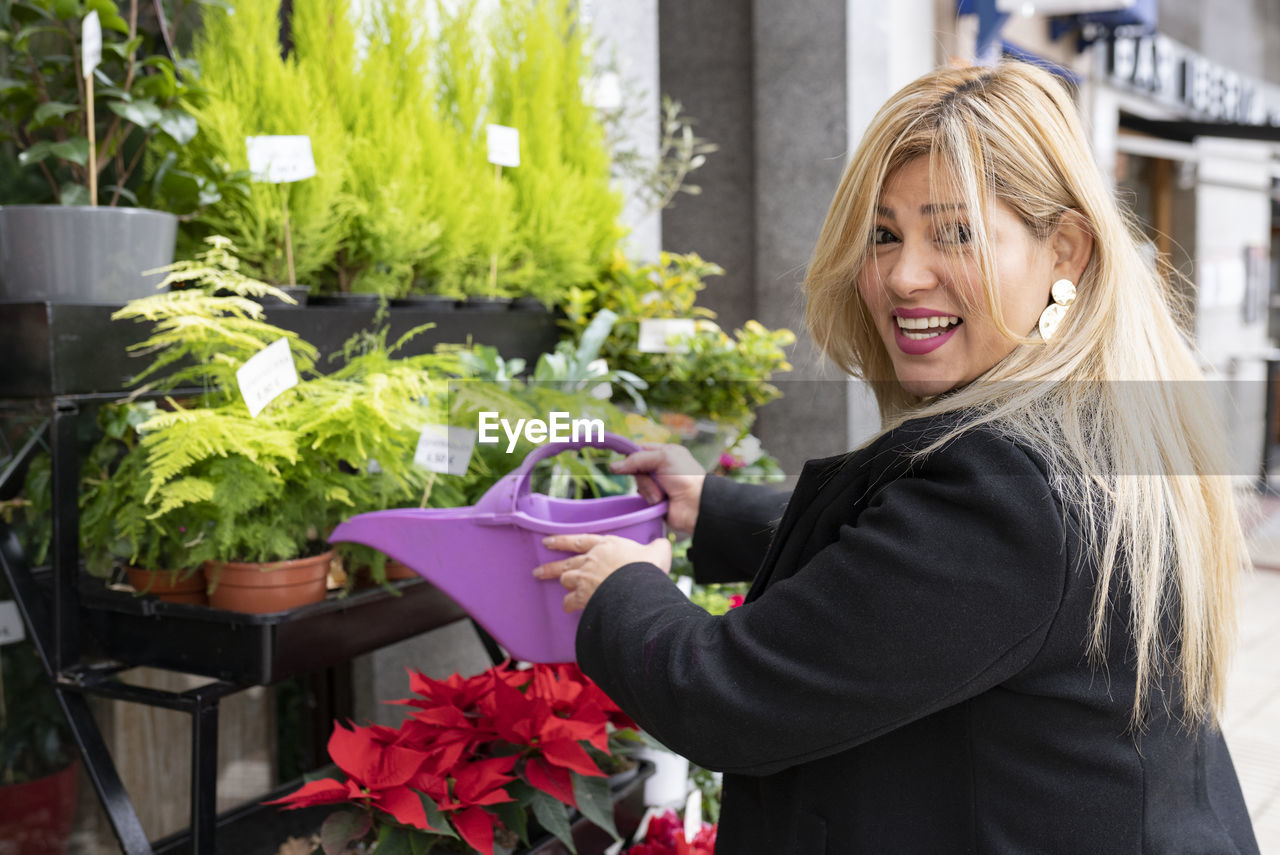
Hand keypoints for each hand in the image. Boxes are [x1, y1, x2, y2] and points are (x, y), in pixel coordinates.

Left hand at [534, 534, 671, 612]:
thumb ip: (657, 546)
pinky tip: (571, 609)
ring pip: (565, 581)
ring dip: (565, 586)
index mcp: (605, 545)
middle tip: (538, 571)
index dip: (561, 541)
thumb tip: (663, 543)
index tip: (547, 542)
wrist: (639, 587)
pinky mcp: (585, 597)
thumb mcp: (658, 551)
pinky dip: (570, 605)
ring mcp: (585, 579)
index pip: (578, 540)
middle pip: (564, 563)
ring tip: (564, 592)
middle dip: (550, 568)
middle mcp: (590, 560)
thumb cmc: (647, 568)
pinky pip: (570, 602)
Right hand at [610, 443, 704, 534]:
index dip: (630, 454)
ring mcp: (656, 484)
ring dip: (648, 489)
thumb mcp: (663, 458)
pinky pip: (641, 497)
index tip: (619, 456)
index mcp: (665, 453)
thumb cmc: (685, 477)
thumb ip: (637, 459)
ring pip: (638, 483)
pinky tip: (660, 501)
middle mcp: (660, 467)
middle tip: (656, 479)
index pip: (639, 449)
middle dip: (643, 476)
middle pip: (635, 467)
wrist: (696, 505)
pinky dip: (649, 498)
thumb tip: (613, 466)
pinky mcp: (654, 499)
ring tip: (661, 494)